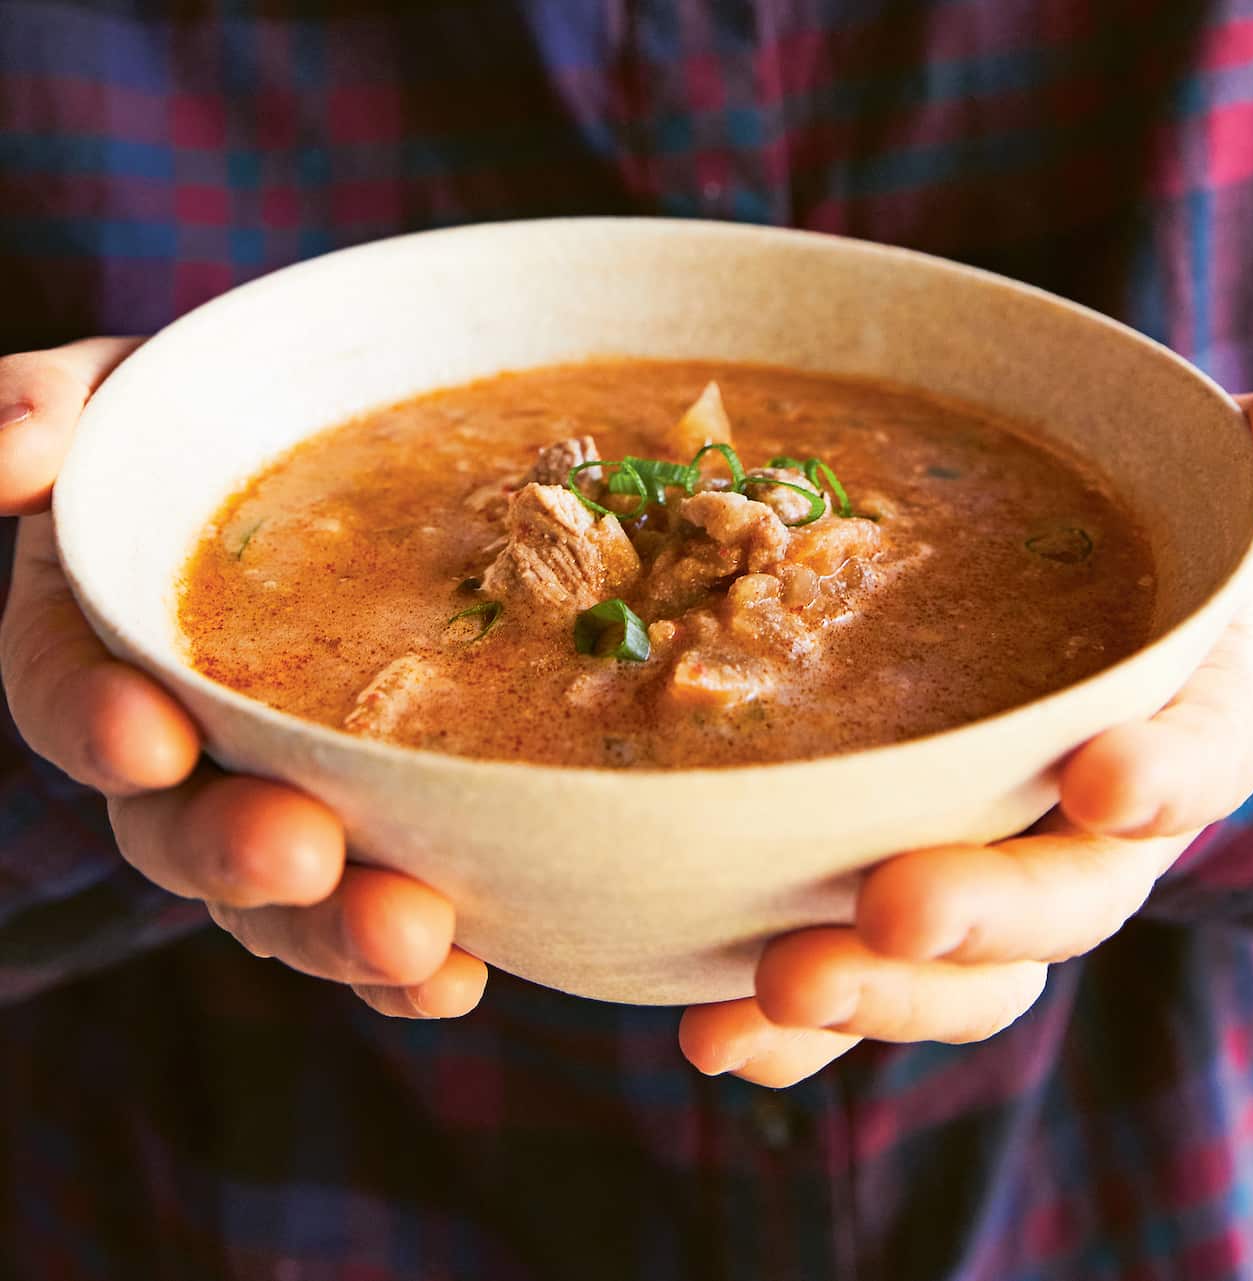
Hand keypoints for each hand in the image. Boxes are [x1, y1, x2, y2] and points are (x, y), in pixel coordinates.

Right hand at [0, 339, 485, 1018]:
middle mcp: (184, 735)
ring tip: (419, 946)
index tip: (150, 738)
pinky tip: (458, 978)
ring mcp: (276, 792)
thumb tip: (12, 454)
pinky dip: (407, 963)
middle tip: (305, 859)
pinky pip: (375, 904)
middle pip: (178, 827)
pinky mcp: (372, 823)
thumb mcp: (138, 390)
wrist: (366, 455)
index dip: (93, 723)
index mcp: (108, 634)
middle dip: (234, 853)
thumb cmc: (236, 418)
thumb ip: (53, 409)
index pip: (68, 692)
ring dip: (337, 933)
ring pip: (279, 898)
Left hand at [681, 390, 1252, 1087]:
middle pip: (1061, 902)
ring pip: (957, 974)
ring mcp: (997, 890)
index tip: (1106, 782)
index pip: (1202, 758)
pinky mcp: (903, 920)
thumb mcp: (1199, 519)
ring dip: (870, 995)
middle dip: (981, 916)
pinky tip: (718, 1038)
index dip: (1165, 777)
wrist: (1059, 638)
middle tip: (891, 914)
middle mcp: (1096, 835)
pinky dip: (793, 1028)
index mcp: (1181, 730)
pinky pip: (861, 983)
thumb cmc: (1124, 576)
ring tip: (775, 992)